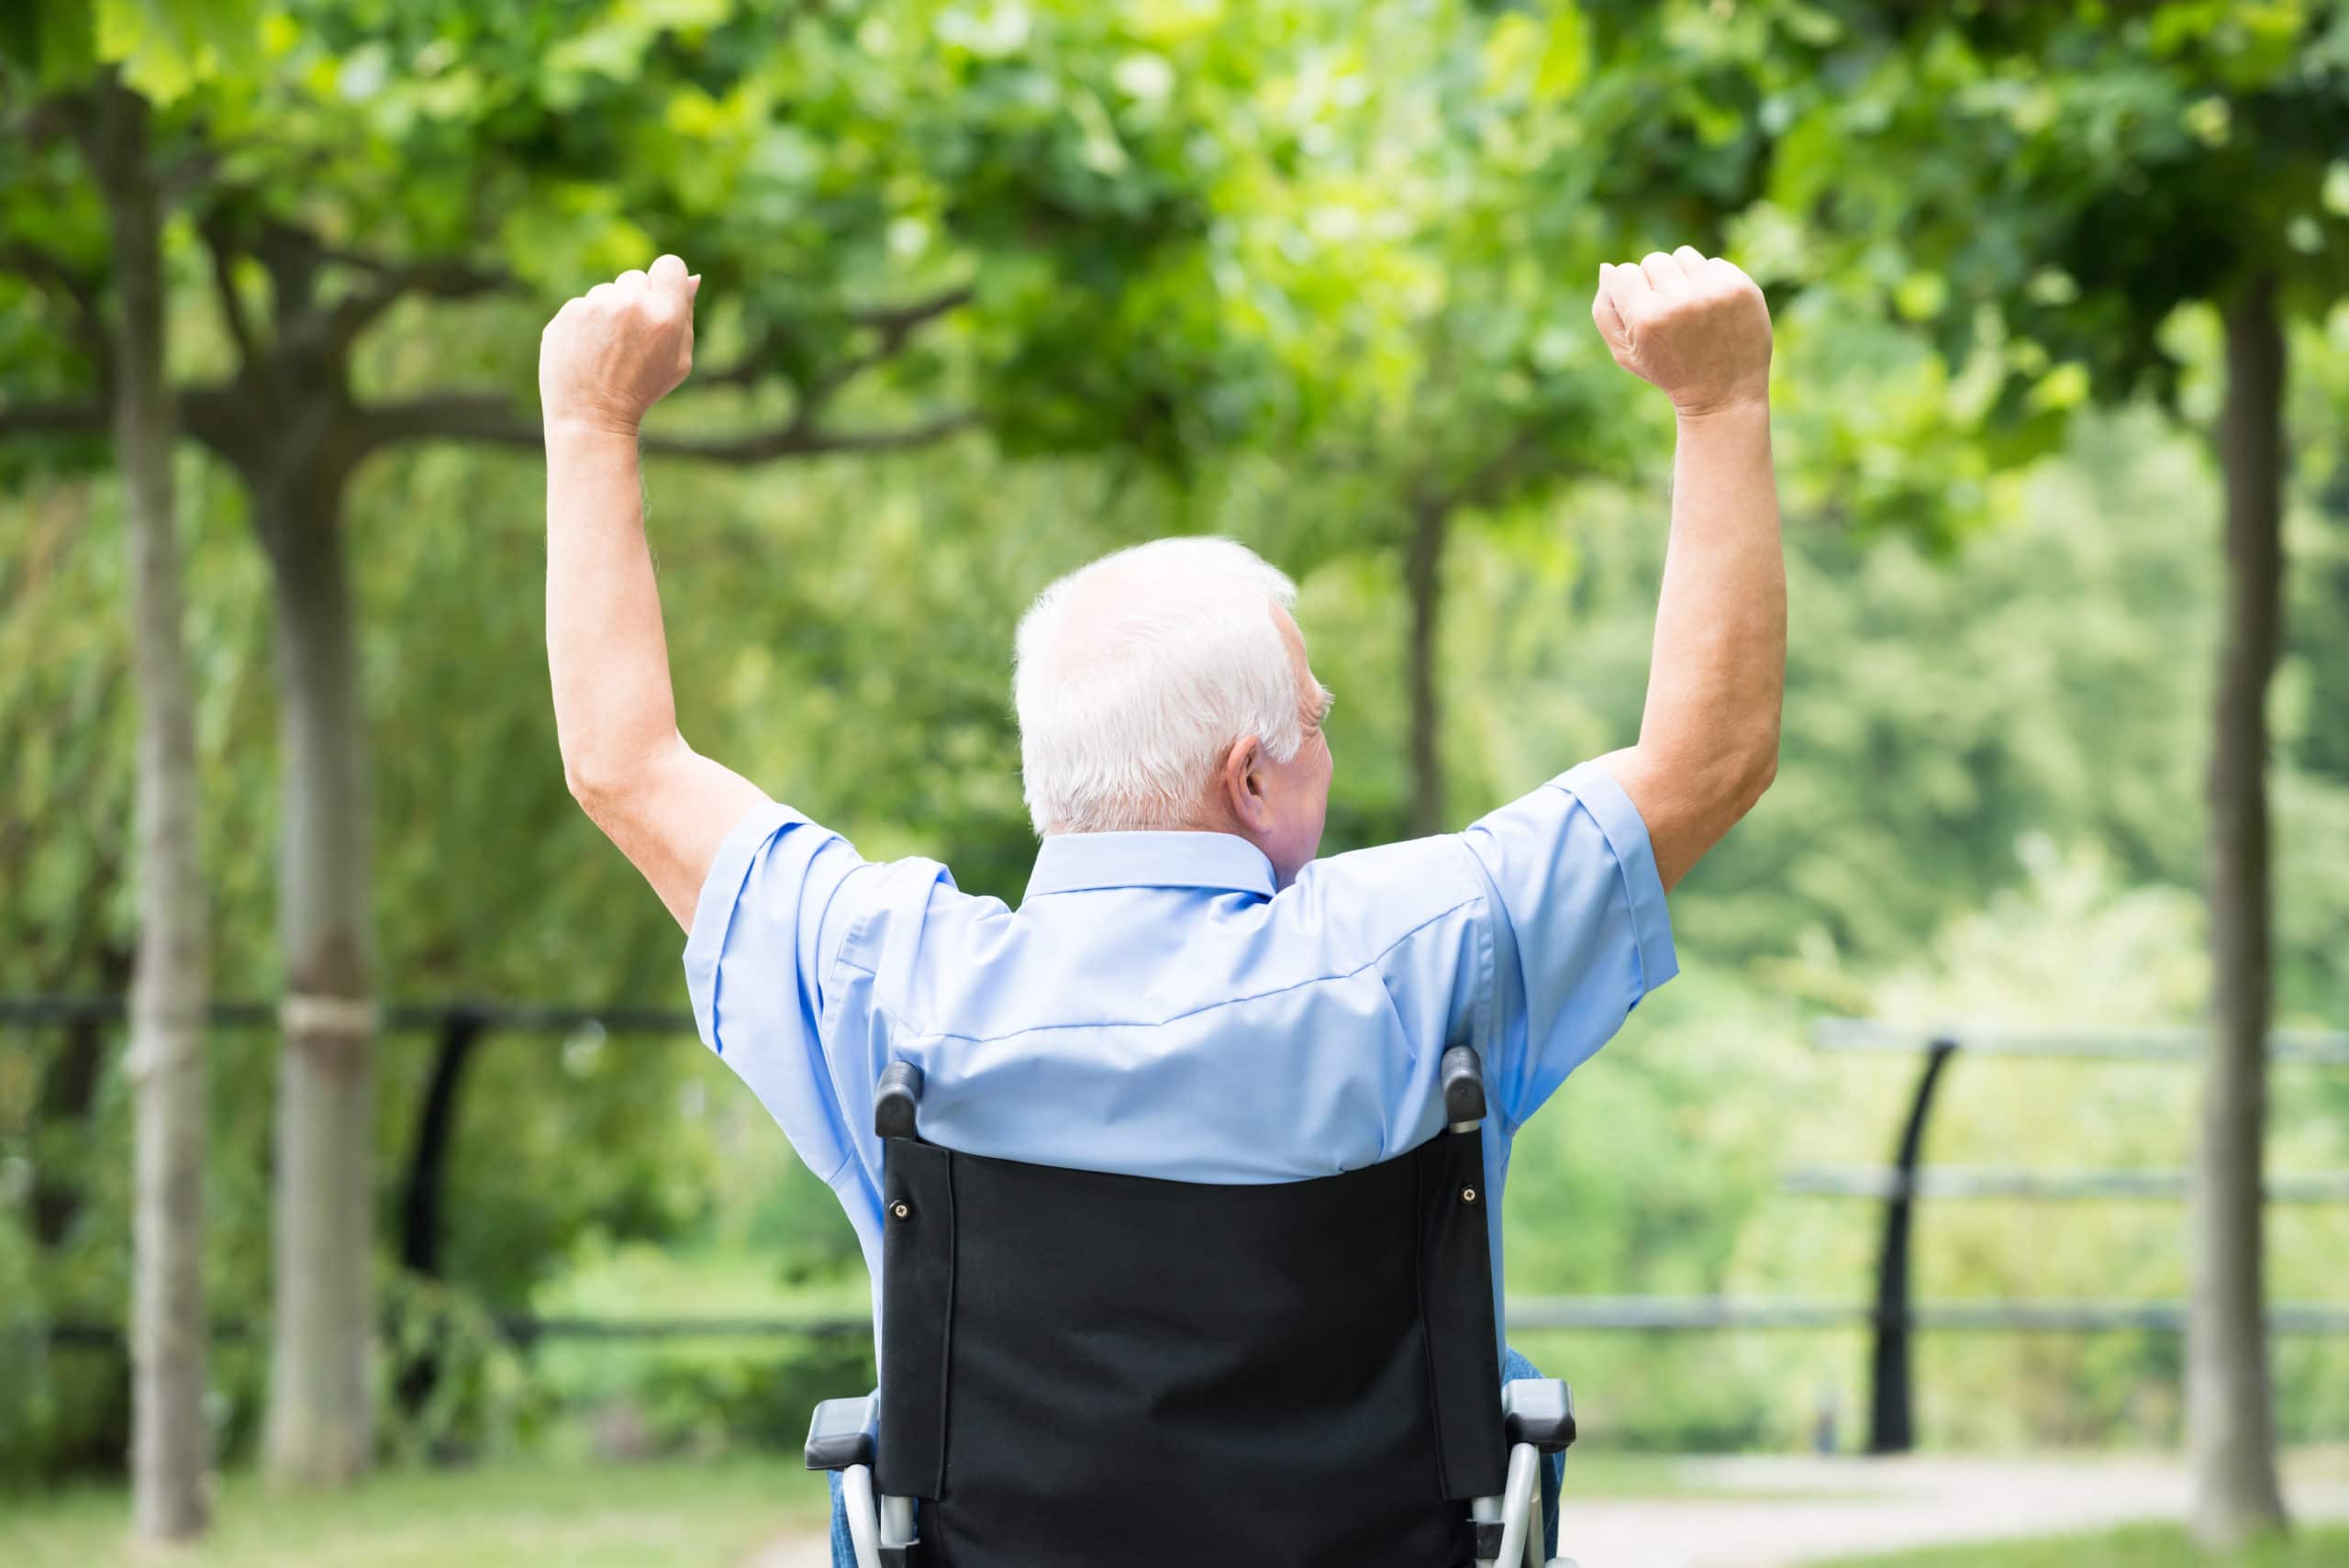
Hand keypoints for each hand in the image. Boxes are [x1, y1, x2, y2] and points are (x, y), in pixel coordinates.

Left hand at [540, 254, 699, 437]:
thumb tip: (692, 278)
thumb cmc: (642, 390)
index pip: (671, 265)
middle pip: (637, 276)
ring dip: (609, 311)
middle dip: (637, 299)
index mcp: (665, 315)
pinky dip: (586, 323)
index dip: (668, 280)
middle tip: (631, 336)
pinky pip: (583, 305)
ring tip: (608, 348)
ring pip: (607, 290)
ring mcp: (595, 307)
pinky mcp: (567, 313)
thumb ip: (685, 316)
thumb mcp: (678, 360)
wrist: (592, 415)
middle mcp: (630, 304)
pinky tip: (588, 351)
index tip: (662, 297)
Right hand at [1591, 248, 1770, 417]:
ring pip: (1684, 256)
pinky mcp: (1740, 287)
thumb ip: (1605, 311)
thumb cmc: (1668, 371)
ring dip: (1683, 276)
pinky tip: (1714, 310)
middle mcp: (1680, 301)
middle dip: (1657, 283)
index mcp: (1646, 319)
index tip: (1644, 314)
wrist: (1724, 392)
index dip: (1631, 292)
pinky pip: (1713, 264)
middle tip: (1671, 316)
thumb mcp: (1625, 353)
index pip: (1624, 272)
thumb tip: (1608, 267)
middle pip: (1653, 260)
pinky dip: (1711, 282)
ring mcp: (1713, 292)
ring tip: (1691, 309)